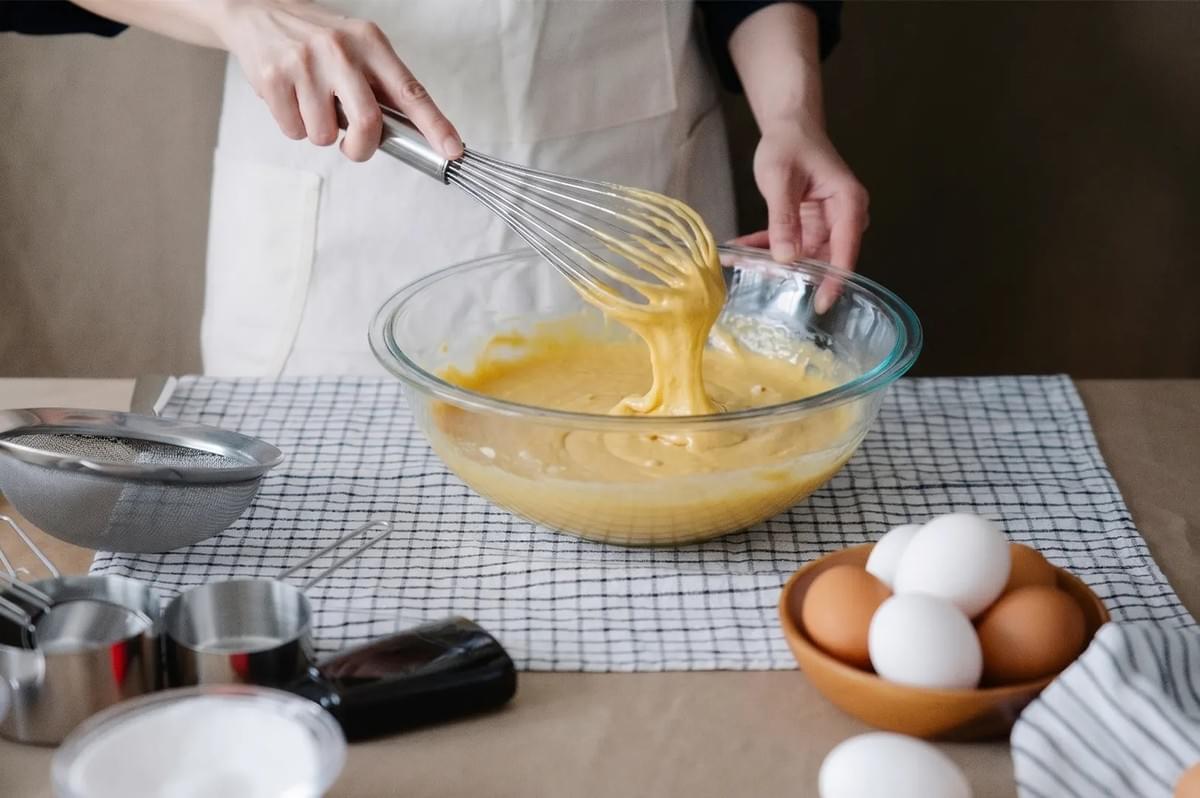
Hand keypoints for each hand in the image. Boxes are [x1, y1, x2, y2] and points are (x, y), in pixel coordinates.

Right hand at [214, 0, 460, 161]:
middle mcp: (340, 49)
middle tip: (353, 145)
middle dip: (361, 147)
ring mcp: (305, 62)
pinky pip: (294, 131)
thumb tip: (412, 135)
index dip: (435, 125)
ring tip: (311, 104)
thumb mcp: (356, 47)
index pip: (411, 91)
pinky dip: (294, 127)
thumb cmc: (316, 39)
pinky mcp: (273, 77)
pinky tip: (290, 100)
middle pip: (368, 122)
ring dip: (320, 133)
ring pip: (325, 135)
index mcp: (370, 42)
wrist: (257, 11)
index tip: (453, 150)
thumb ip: (381, 86)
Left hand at [731, 121, 868, 311]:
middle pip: (824, 257)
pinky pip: (789, 245)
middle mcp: (844, 218)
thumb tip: (787, 258)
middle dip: (792, 271)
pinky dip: (765, 249)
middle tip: (758, 275)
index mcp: (848, 204)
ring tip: (738, 260)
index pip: (845, 250)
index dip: (834, 279)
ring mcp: (827, 224)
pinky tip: (739, 251)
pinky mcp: (809, 226)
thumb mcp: (781, 180)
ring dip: (772, 260)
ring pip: (803, 255)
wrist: (789, 127)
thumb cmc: (790, 145)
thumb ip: (783, 219)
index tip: (819, 303)